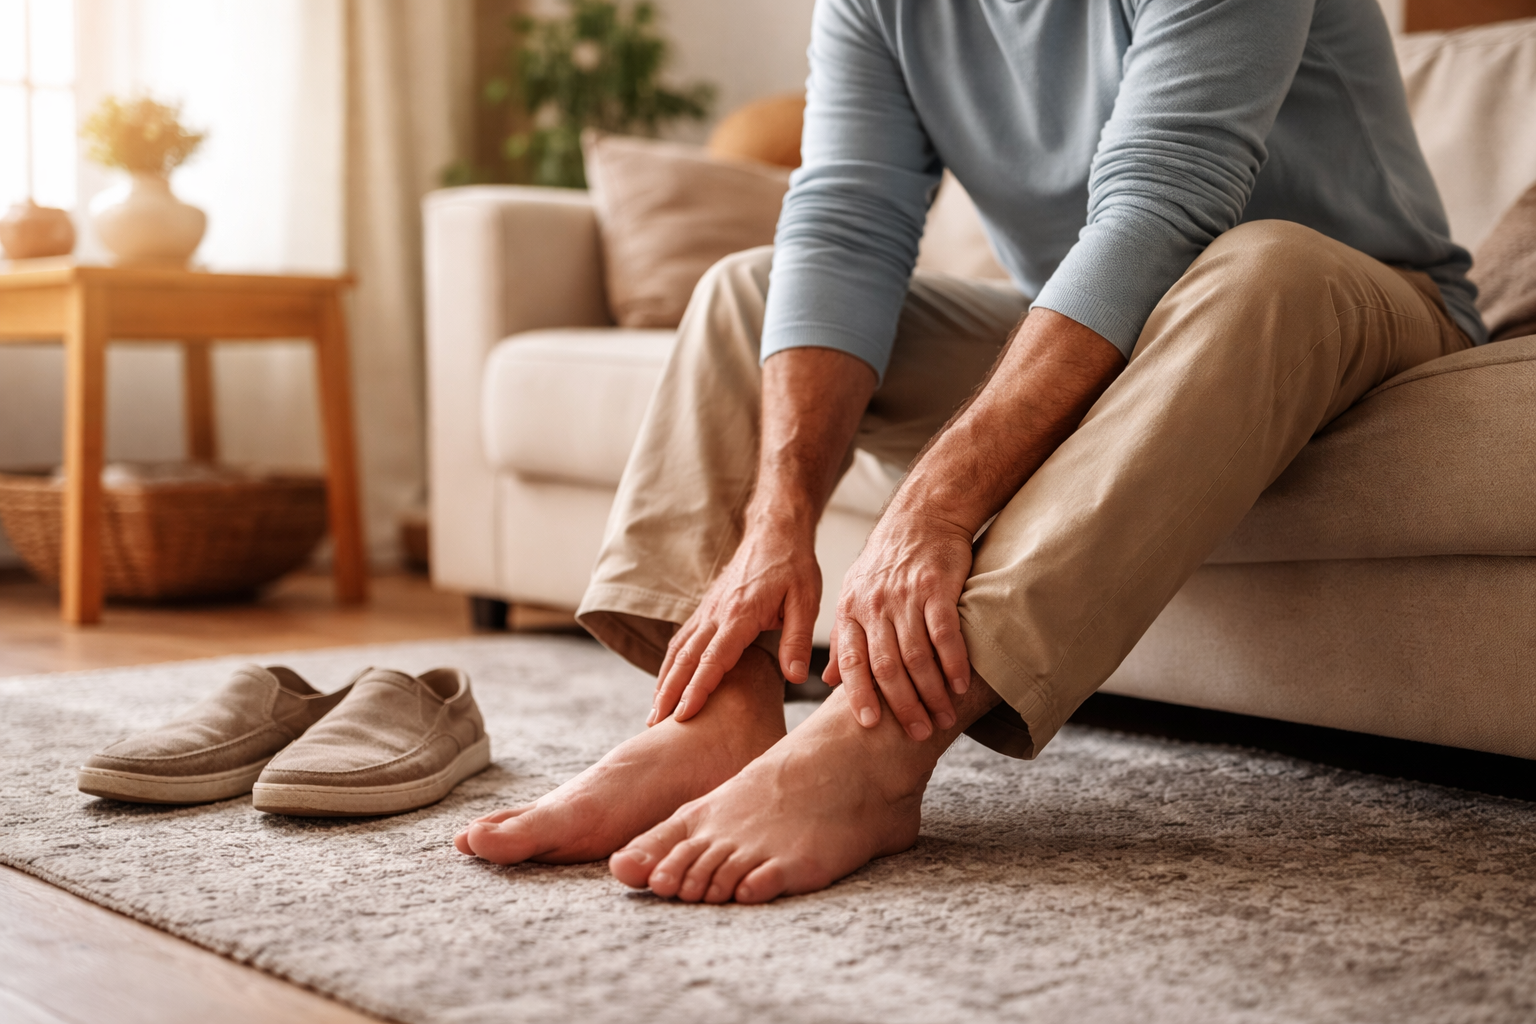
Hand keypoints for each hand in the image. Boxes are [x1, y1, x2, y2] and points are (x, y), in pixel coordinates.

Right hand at [650, 519, 820, 724]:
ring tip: (653, 712)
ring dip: (664, 681)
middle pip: (685, 659)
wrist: (774, 531)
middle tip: (654, 725)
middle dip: (668, 693)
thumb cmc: (793, 565)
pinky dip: (670, 664)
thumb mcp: (806, 600)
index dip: (697, 689)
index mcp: (740, 614)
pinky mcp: (706, 608)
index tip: (683, 716)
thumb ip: (797, 640)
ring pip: (678, 650)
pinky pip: (682, 639)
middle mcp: (716, 613)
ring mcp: (707, 610)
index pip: (713, 659)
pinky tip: (665, 681)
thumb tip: (795, 677)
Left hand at [822, 511, 973, 739]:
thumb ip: (846, 640)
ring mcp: (906, 597)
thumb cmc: (887, 562)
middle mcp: (874, 606)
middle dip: (903, 705)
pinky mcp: (937, 587)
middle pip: (886, 666)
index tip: (870, 726)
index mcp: (851, 611)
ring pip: (917, 656)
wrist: (922, 516)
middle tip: (919, 732)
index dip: (859, 696)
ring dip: (932, 692)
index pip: (851, 662)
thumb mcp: (854, 595)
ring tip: (944, 717)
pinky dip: (954, 663)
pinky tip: (960, 685)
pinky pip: (945, 633)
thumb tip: (829, 683)